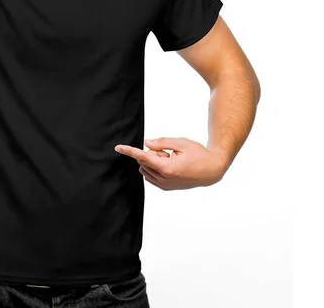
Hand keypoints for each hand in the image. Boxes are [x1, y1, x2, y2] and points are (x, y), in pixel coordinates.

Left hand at [114, 137, 228, 189]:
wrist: (212, 170)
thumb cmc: (198, 154)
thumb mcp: (181, 143)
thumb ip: (162, 142)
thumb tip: (146, 143)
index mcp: (168, 168)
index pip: (143, 157)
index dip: (130, 151)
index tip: (118, 147)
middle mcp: (165, 179)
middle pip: (144, 161)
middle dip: (151, 153)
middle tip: (168, 152)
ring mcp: (165, 185)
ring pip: (146, 169)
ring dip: (153, 161)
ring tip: (171, 159)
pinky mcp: (166, 188)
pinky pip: (150, 175)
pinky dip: (155, 167)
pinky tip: (169, 164)